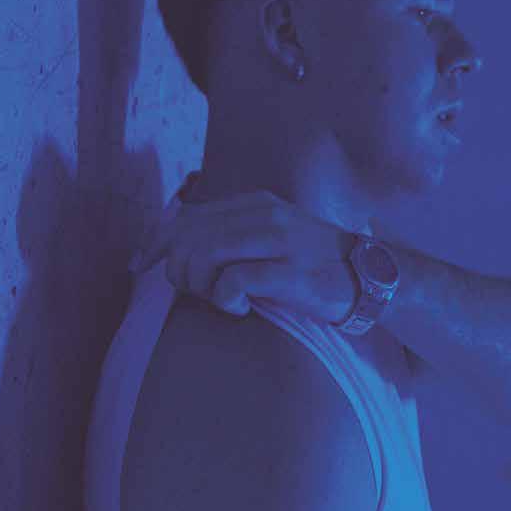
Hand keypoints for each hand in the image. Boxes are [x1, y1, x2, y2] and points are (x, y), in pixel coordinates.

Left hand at [131, 190, 358, 324]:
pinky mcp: (289, 271)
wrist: (368, 277)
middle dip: (180, 271)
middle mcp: (263, 214)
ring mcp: (278, 240)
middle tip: (200, 292)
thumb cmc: (311, 264)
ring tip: (220, 299)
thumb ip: (229, 235)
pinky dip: (225, 300)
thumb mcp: (269, 236)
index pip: (186, 216)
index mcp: (253, 203)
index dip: (156, 242)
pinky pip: (233, 282)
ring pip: (204, 254)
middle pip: (189, 237)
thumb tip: (176, 249)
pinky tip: (241, 308)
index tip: (142, 266)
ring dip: (200, 285)